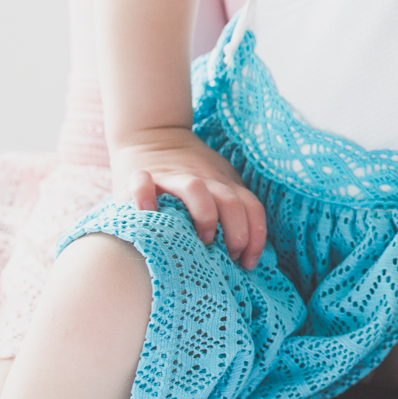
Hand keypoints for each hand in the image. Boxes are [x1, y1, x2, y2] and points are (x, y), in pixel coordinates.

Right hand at [111, 128, 267, 267]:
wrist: (156, 135)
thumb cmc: (192, 174)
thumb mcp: (219, 186)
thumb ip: (231, 209)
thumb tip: (244, 254)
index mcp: (226, 184)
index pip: (252, 208)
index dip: (256, 236)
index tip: (248, 263)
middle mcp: (205, 179)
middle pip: (230, 202)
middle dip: (236, 232)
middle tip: (229, 255)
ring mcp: (174, 176)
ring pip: (195, 189)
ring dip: (204, 215)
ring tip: (203, 240)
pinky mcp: (141, 173)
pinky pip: (142, 182)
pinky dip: (144, 196)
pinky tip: (148, 213)